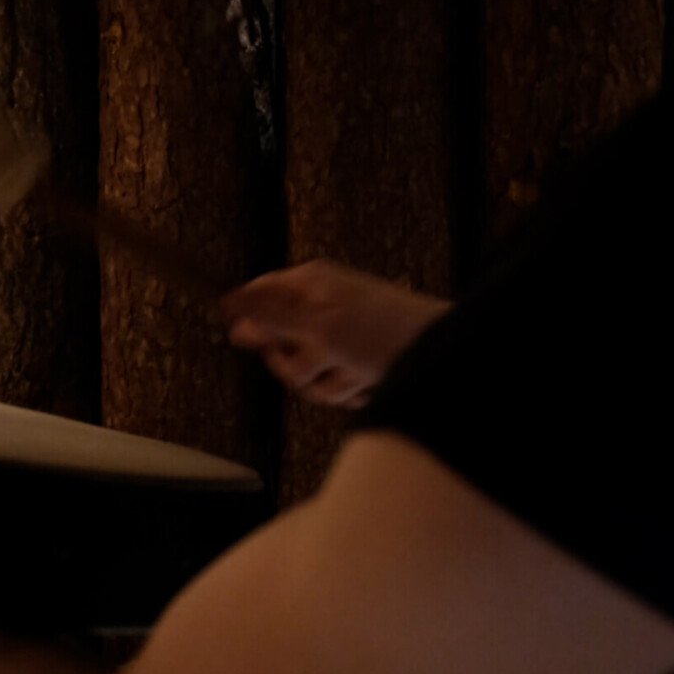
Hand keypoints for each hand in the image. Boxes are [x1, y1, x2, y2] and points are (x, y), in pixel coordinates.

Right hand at [221, 260, 449, 407]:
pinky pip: (334, 384)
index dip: (250, 319)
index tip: (245, 340)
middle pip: (281, 343)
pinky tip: (371, 381)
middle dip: (299, 365)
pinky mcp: (358, 361)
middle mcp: (323, 307)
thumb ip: (272, 320)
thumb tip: (231, 306)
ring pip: (308, 371)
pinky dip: (351, 389)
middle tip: (322, 360)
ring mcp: (341, 336)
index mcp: (311, 284)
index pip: (260, 293)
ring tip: (357, 373)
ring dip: (329, 381)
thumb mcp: (318, 326)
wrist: (441, 359)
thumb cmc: (383, 333)